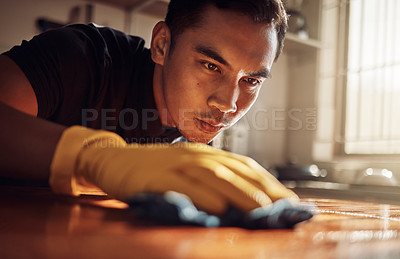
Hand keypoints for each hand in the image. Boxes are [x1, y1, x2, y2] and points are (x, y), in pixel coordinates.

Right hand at [50, 126, 297, 214]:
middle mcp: (194, 155)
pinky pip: (182, 185)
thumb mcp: (184, 170)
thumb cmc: (152, 169)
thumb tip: (238, 201)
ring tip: (261, 209)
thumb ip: (209, 181)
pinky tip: (218, 207)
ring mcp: (175, 164)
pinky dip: (202, 195)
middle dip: (262, 188)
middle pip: (233, 169)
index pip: (243, 165)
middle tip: (284, 207)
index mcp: (203, 153)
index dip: (267, 181)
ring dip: (240, 192)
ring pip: (213, 175)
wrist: (114, 161)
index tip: (287, 199)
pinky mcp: (156, 176)